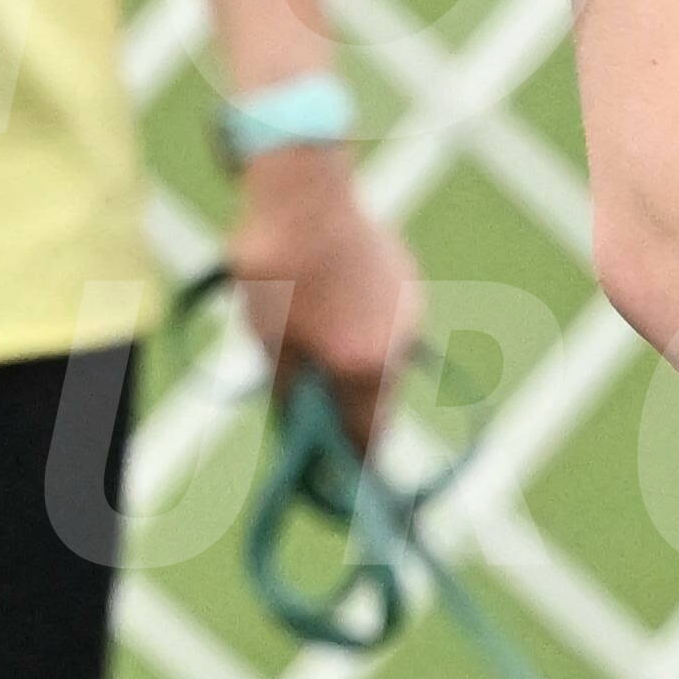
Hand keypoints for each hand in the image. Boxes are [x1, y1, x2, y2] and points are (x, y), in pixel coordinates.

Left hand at [232, 149, 417, 441]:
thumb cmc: (275, 272)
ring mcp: (408, 310)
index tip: (339, 489)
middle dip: (347, 414)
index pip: (369, 441)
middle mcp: (398, 346)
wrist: (301, 189)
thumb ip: (295, 396)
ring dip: (350, 367)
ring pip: (380, 359)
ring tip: (305, 342)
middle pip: (378, 402)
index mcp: (366, 370)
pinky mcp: (404, 278)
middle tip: (308, 411)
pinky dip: (359, 328)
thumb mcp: (271, 346)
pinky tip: (325, 304)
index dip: (353, 470)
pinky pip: (384, 322)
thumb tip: (304, 435)